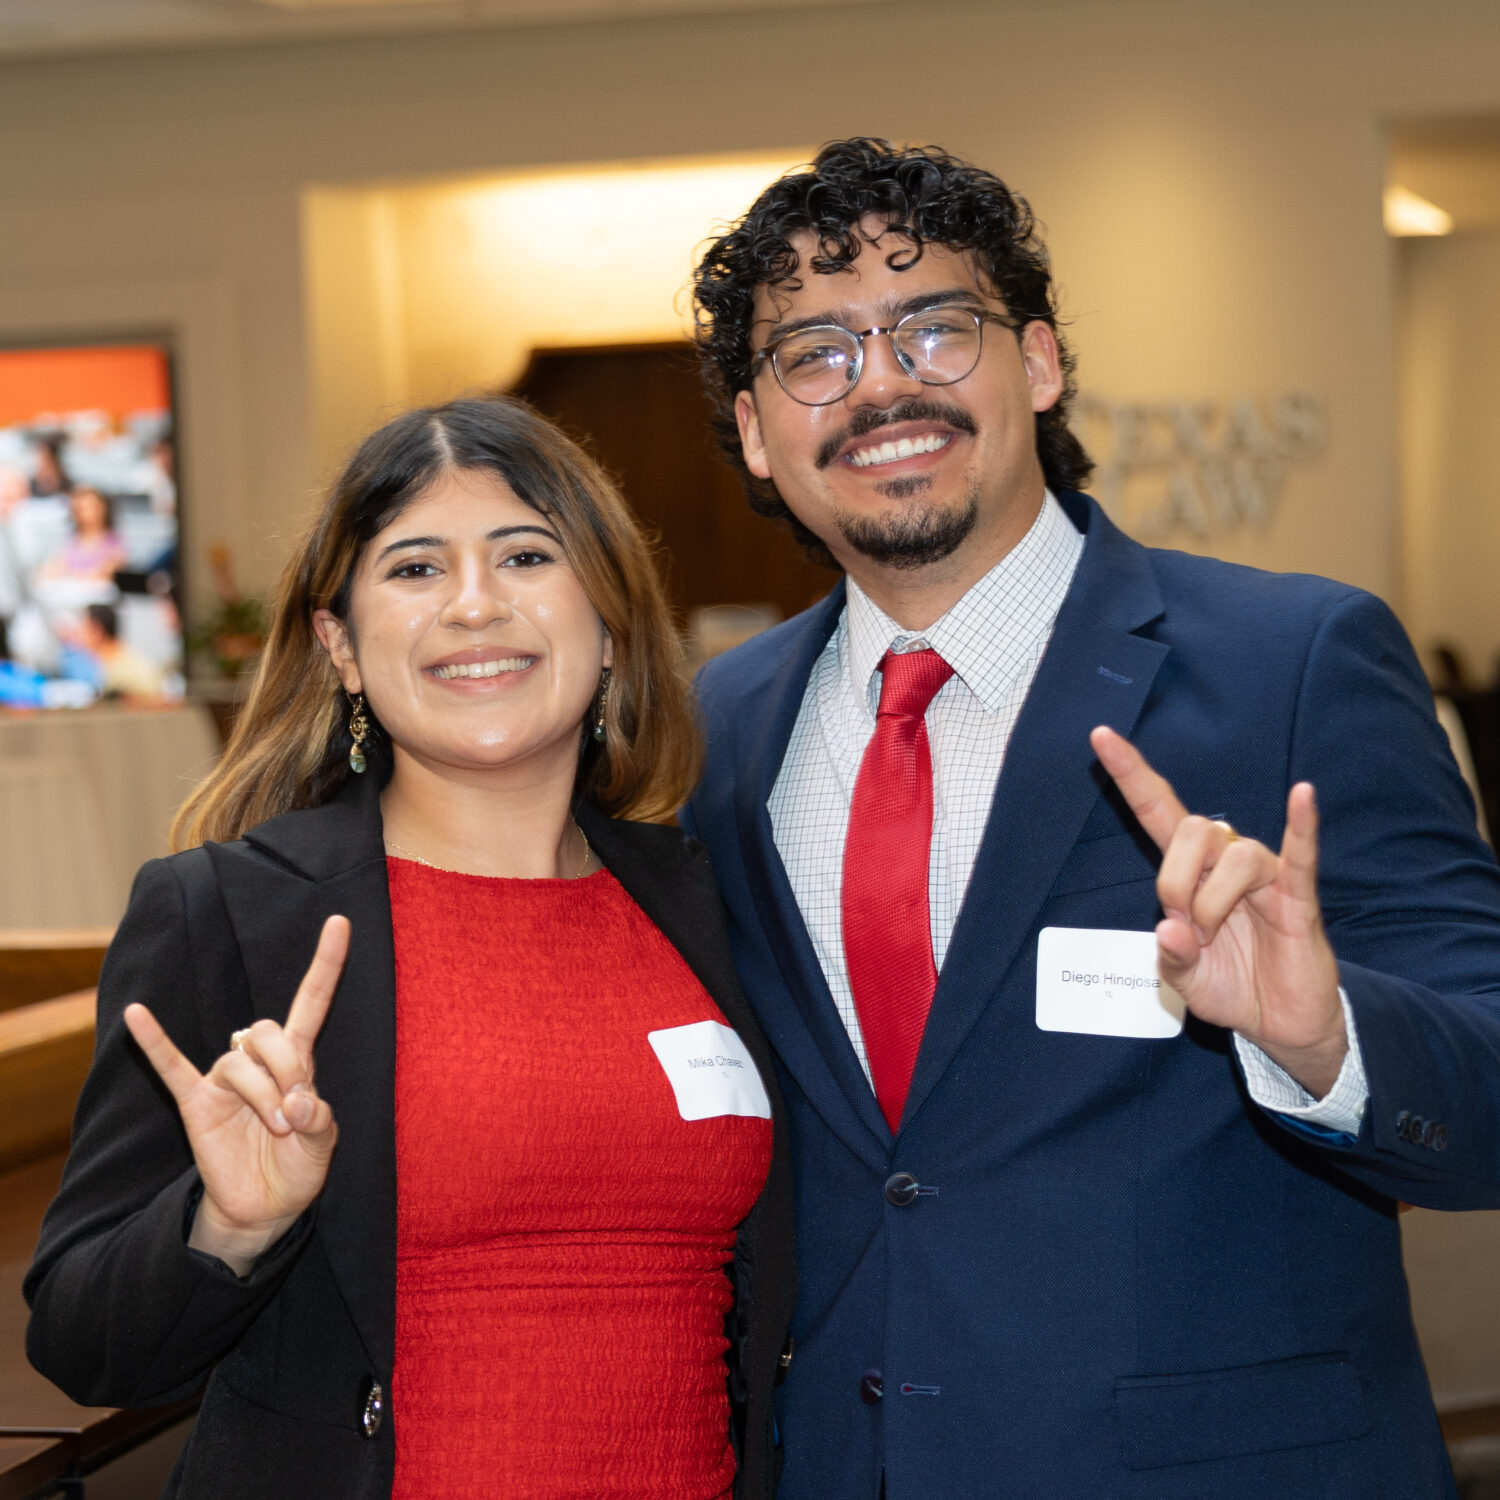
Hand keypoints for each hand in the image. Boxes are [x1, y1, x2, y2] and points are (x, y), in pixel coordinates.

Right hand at [124, 915, 347, 1275]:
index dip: (326, 964)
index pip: (312, 1000)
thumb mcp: (324, 1145)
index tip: (340, 921)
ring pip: (239, 1061)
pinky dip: (154, 1041)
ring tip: (275, 1127)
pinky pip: (171, 1065)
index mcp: (298, 1060)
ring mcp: (225, 1080)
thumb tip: (299, 1100)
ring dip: (262, 1094)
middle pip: (268, 1032)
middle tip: (294, 1115)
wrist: (264, 1209)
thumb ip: (319, 1119)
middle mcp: (259, 1060)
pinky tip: (136, 1014)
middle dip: (287, 1070)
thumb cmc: (297, 1167)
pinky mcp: (196, 1103)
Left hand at [1089, 728, 1345, 1097]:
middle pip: (1191, 830)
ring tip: (1215, 937)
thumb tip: (1170, 930)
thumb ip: (1171, 957)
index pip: (1157, 809)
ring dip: (1213, 902)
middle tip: (1185, 927)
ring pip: (1232, 855)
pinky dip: (1302, 823)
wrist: (1279, 1022)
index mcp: (1190, 872)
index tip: (1101, 736)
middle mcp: (1225, 861)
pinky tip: (1303, 794)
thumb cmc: (1230, 986)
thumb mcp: (1184, 979)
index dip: (1131, 774)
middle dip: (1175, 881)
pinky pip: (1301, 852)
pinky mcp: (1298, 896)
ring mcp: (1264, 875)